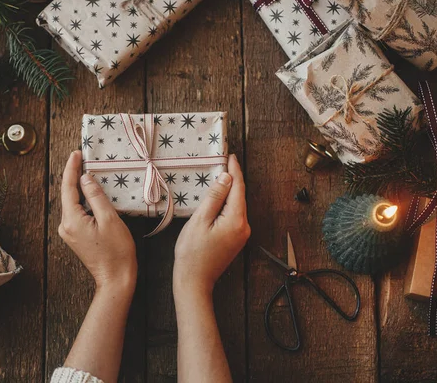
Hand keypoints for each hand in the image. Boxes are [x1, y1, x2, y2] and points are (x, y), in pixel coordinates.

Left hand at [58, 150, 136, 289]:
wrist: (116, 278)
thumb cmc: (116, 250)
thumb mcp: (109, 219)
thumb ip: (96, 196)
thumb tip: (85, 179)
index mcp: (71, 220)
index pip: (68, 188)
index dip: (71, 169)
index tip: (76, 153)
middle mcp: (65, 226)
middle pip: (67, 195)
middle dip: (73, 175)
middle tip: (81, 157)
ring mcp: (70, 233)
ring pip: (72, 204)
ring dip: (78, 187)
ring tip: (86, 170)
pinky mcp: (76, 237)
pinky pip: (77, 212)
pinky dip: (82, 200)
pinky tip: (89, 192)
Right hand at [174, 154, 249, 294]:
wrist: (194, 281)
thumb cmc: (192, 252)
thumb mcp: (200, 220)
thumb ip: (214, 197)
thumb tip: (226, 178)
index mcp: (236, 220)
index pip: (238, 188)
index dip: (234, 170)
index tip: (230, 155)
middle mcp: (244, 226)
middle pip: (239, 196)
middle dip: (232, 179)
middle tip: (223, 161)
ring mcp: (241, 234)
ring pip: (236, 206)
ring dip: (228, 192)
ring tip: (218, 177)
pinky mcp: (235, 239)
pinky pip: (233, 215)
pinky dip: (226, 204)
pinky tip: (217, 199)